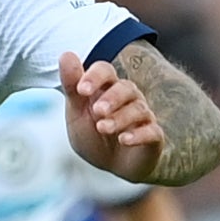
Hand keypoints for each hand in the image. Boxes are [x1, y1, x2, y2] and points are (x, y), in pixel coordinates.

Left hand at [61, 52, 165, 179]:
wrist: (111, 167)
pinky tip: (124, 140)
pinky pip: (152, 131)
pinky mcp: (153, 136)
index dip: (94, 76)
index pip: (105, 70)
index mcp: (107, 88)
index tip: (81, 90)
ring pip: (138, 109)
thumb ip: (72, 86)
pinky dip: (138, 135)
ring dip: (120, 118)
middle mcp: (128, 98)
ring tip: (103, 128)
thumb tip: (66, 54)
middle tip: (97, 111)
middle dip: (111, 98)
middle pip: (126, 88)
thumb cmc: (93, 135)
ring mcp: (142, 117)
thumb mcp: (77, 113)